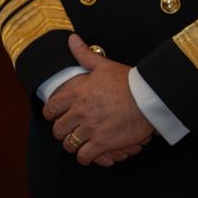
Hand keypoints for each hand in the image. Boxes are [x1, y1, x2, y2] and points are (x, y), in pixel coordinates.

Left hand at [42, 35, 154, 165]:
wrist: (148, 97)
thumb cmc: (126, 80)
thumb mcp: (102, 65)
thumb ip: (83, 54)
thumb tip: (71, 39)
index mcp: (75, 93)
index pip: (50, 108)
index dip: (50, 114)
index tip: (54, 116)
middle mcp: (78, 111)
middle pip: (58, 128)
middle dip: (60, 132)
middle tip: (66, 132)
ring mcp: (90, 128)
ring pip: (69, 143)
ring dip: (71, 145)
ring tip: (76, 145)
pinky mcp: (103, 142)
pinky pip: (85, 155)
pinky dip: (85, 158)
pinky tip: (88, 156)